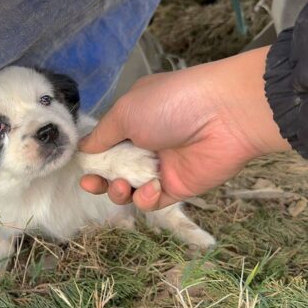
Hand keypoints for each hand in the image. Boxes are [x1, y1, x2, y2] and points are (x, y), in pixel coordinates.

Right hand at [79, 47, 290, 209]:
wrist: (225, 115)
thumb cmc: (170, 105)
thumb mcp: (125, 112)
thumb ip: (101, 136)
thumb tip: (83, 150)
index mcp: (132, 120)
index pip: (104, 144)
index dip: (91, 159)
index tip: (82, 169)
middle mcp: (145, 143)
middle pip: (113, 170)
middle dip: (100, 180)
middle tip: (93, 184)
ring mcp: (161, 167)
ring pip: (130, 189)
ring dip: (119, 191)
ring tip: (123, 186)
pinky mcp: (178, 187)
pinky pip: (153, 201)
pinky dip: (146, 199)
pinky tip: (151, 189)